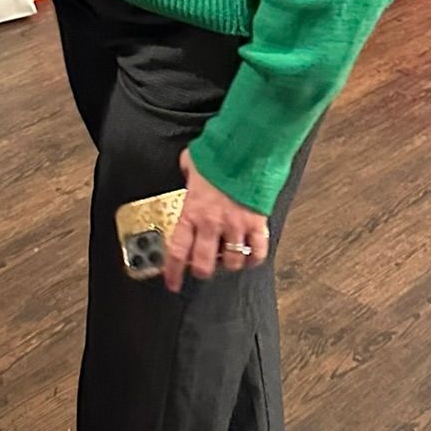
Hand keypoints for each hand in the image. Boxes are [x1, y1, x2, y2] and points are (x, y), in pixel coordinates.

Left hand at [162, 149, 270, 293]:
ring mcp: (236, 226)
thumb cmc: (220, 153)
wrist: (248, 147)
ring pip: (231, 262)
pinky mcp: (257, 223)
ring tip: (228, 258)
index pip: (178, 251)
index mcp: (193, 211)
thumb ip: (188, 171)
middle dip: (202, 271)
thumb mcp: (193, 161)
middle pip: (204, 264)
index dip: (173, 272)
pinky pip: (257, 252)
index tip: (172, 283)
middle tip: (203, 269)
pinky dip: (254, 259)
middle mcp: (213, 223)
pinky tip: (250, 257)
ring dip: (228, 264)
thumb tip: (187, 170)